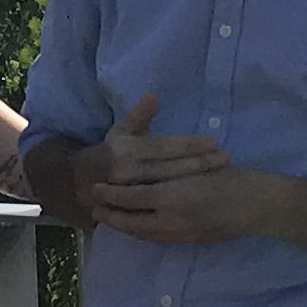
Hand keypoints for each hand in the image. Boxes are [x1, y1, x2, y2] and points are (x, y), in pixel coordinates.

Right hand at [75, 90, 229, 191]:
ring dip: (195, 181)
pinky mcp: (134, 210)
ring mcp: (130, 194)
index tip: (213, 142)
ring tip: (221, 173)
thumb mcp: (120, 131)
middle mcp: (127, 171)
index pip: (163, 147)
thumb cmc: (109, 154)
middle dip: (199, 163)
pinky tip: (204, 194)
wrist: (80, 184)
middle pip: (169, 169)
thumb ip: (139, 116)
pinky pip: (162, 205)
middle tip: (225, 157)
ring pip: (168, 188)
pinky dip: (183, 199)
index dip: (189, 145)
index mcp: (126, 150)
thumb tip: (153, 96)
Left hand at [86, 162, 281, 245]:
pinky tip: (138, 226)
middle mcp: (170, 220)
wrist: (255, 203)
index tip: (95, 188)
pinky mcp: (188, 240)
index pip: (130, 198)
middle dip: (110, 217)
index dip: (110, 194)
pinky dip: (142, 232)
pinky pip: (157, 238)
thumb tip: (143, 169)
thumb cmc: (228, 176)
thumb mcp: (194, 164)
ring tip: (109, 218)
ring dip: (124, 227)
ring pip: (143, 234)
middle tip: (94, 209)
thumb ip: (168, 169)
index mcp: (171, 196)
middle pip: (130, 223)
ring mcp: (179, 234)